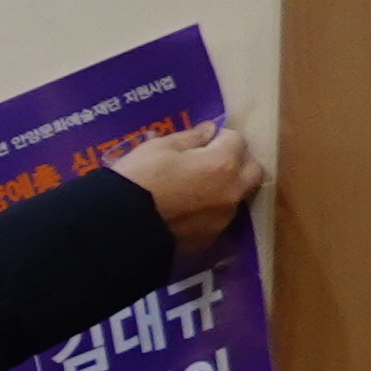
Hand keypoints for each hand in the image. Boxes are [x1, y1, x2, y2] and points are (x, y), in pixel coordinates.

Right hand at [113, 122, 262, 257]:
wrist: (118, 230)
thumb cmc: (137, 180)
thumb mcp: (157, 148)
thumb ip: (189, 138)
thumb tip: (208, 130)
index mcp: (223, 162)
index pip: (235, 138)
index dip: (217, 138)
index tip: (199, 143)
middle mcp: (232, 190)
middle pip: (252, 170)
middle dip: (237, 162)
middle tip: (209, 163)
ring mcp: (222, 218)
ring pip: (237, 196)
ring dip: (225, 188)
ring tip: (194, 190)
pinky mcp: (209, 239)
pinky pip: (217, 218)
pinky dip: (208, 212)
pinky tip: (184, 212)